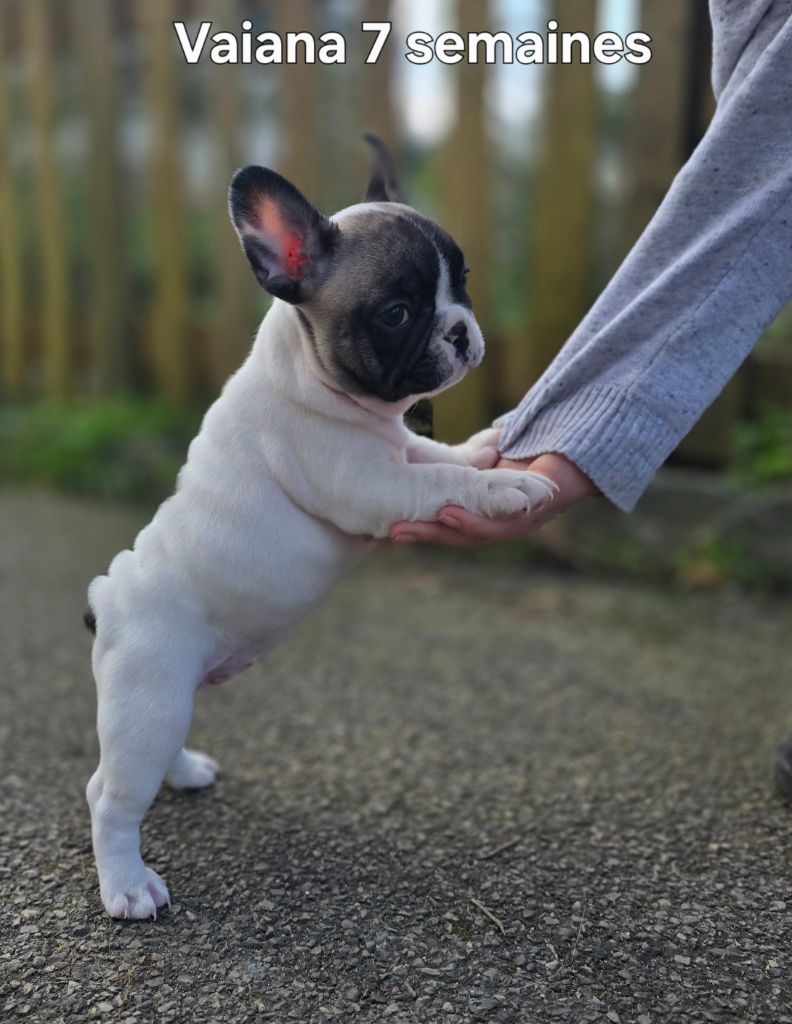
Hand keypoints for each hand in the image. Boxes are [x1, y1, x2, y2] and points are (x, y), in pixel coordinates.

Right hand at [389, 453, 596, 545]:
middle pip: (457, 532)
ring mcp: (523, 519)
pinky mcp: (540, 511)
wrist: (592, 428)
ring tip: (406, 528)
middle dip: (420, 533)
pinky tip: (447, 513)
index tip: (384, 518)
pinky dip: (473, 520)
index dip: (418, 521)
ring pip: (476, 532)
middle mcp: (505, 519)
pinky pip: (504, 523)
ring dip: (438, 532)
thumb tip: (418, 451)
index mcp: (490, 507)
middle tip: (385, 532)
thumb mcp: (491, 450)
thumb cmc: (542, 437)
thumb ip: (465, 460)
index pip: (449, 518)